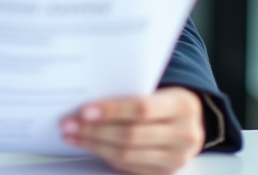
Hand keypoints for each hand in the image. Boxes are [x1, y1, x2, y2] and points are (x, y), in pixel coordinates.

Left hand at [59, 86, 203, 174]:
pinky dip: (105, 155)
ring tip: (72, 135)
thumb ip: (129, 94)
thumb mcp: (157, 90)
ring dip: (94, 145)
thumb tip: (87, 103)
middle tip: (69, 124)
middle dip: (94, 131)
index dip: (112, 111)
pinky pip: (129, 166)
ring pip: (127, 154)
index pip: (142, 109)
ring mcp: (177, 158)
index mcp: (182, 106)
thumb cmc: (164, 102)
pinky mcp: (165, 173)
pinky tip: (89, 146)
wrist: (189, 123)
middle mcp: (184, 135)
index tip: (84, 111)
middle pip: (131, 135)